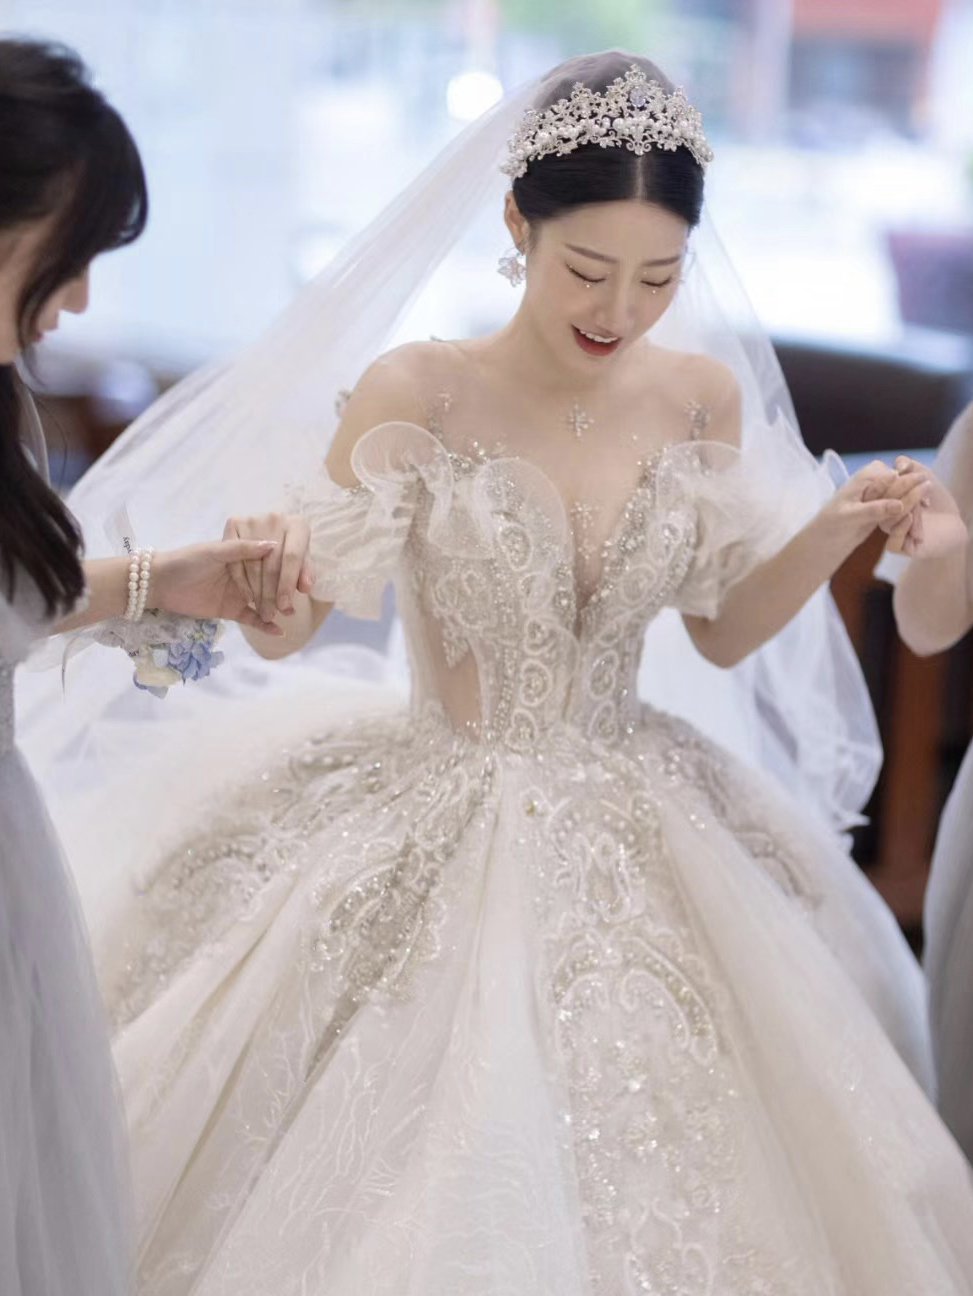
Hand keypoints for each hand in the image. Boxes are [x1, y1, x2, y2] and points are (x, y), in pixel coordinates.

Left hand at [150, 538, 287, 634]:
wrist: (159, 584)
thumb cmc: (185, 561)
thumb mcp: (214, 551)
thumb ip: (242, 549)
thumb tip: (274, 544)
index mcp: (242, 555)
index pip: (268, 560)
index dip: (284, 565)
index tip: (300, 570)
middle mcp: (244, 573)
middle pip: (270, 581)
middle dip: (284, 589)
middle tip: (299, 595)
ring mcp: (240, 593)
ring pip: (264, 600)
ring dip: (278, 607)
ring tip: (292, 613)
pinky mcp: (232, 611)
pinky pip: (252, 618)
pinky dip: (265, 625)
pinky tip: (278, 630)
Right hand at [222, 513, 315, 624]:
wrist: (269, 534)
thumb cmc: (290, 552)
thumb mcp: (301, 563)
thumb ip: (304, 574)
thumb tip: (305, 587)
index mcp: (298, 525)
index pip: (293, 558)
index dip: (287, 584)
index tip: (285, 607)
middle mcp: (276, 518)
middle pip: (272, 563)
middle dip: (271, 594)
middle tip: (271, 614)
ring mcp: (253, 519)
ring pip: (254, 564)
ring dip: (257, 592)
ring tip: (263, 612)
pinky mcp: (234, 523)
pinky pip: (236, 559)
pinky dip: (242, 582)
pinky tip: (249, 598)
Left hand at [820, 460, 916, 547]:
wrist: (827, 535)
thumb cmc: (832, 523)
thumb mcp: (851, 517)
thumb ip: (875, 509)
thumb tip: (900, 505)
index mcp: (868, 474)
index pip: (896, 479)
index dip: (911, 490)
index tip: (923, 504)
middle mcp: (878, 478)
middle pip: (905, 486)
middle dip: (916, 500)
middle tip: (924, 517)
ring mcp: (883, 490)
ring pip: (906, 497)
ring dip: (915, 510)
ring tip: (920, 532)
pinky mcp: (885, 503)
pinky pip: (903, 507)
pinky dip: (910, 516)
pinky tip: (917, 530)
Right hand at [880, 457, 968, 558]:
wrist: (954, 524)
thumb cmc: (937, 501)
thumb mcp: (924, 477)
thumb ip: (910, 465)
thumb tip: (899, 464)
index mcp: (884, 501)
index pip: (876, 491)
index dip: (885, 480)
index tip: (900, 471)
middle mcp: (884, 518)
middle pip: (882, 505)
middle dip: (901, 488)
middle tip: (922, 478)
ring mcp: (892, 534)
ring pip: (889, 522)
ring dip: (907, 504)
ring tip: (925, 493)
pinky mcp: (902, 549)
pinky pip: (893, 543)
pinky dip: (900, 529)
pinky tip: (910, 517)